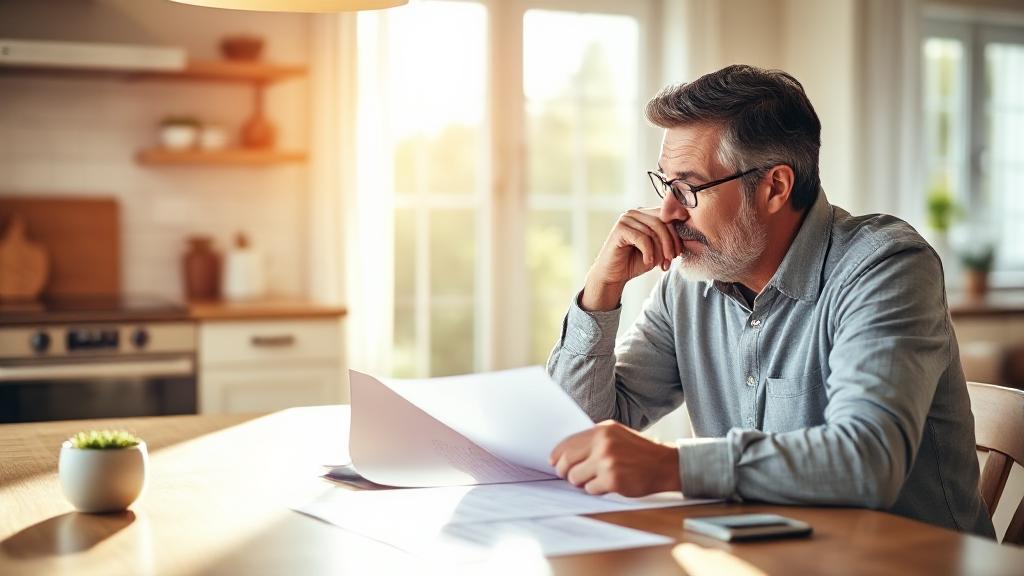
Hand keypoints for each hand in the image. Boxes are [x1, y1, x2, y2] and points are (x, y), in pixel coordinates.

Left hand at [549, 420, 680, 496]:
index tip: (554, 463)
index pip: (567, 443)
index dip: (557, 456)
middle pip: (566, 461)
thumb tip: (564, 455)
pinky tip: (608, 485)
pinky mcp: (612, 479)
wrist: (665, 464)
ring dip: (582, 482)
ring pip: (575, 478)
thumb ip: (593, 441)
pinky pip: (590, 489)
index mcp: (601, 430)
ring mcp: (607, 461)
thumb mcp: (616, 435)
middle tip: (569, 477)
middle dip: (565, 472)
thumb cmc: (639, 451)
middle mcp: (602, 443)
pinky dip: (596, 490)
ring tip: (595, 479)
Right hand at [581, 208, 682, 310]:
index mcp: (645, 214)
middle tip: (671, 260)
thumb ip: (669, 241)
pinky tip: (648, 263)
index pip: (668, 217)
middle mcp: (635, 212)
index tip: (679, 253)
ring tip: (661, 265)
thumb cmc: (635, 262)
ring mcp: (626, 219)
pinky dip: (649, 253)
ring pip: (653, 231)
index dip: (677, 235)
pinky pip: (642, 238)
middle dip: (670, 243)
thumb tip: (690, 238)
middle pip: (662, 222)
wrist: (613, 276)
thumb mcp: (658, 250)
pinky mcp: (620, 229)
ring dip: (660, 251)